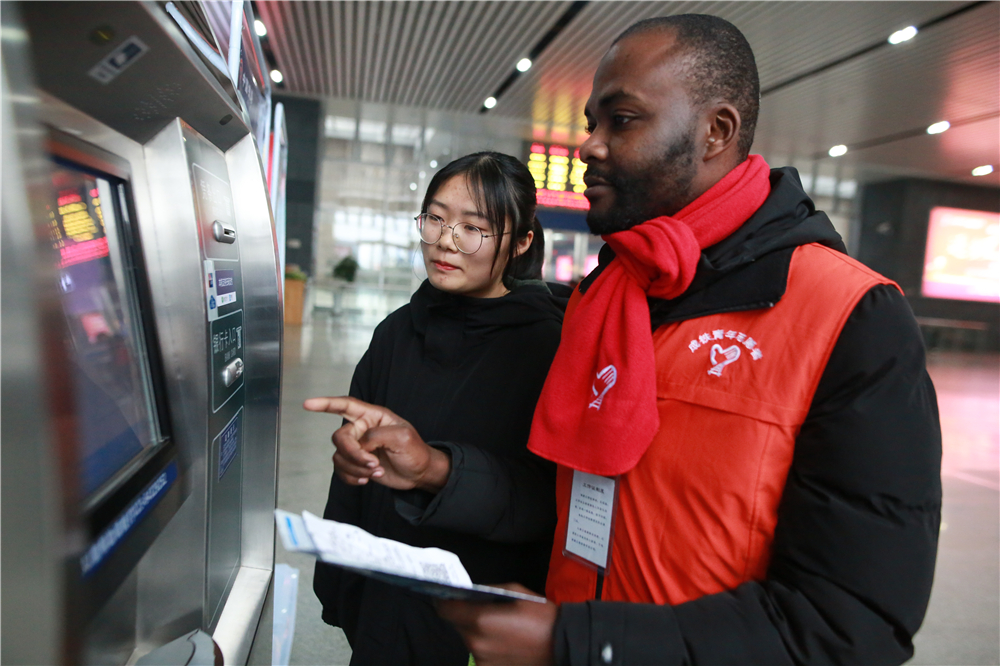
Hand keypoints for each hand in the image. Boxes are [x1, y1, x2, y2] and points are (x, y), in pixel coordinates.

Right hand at [303, 396, 450, 491]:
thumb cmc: (415, 450)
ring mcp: (358, 447)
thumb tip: (360, 444)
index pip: (345, 405)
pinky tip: (367, 479)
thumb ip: (376, 435)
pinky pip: (341, 470)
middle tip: (372, 463)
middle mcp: (362, 429)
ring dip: (356, 467)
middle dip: (353, 453)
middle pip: (340, 437)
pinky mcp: (356, 463)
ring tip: (377, 471)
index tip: (308, 404)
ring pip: (339, 456)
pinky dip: (352, 476)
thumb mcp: (402, 437)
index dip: (325, 404)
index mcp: (373, 416)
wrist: (419, 473)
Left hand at [437, 583, 557, 665]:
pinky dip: (487, 646)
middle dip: (464, 615)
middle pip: (457, 625)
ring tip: (499, 627)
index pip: (445, 609)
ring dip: (476, 632)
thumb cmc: (541, 615)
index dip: (443, 600)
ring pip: (468, 640)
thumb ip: (488, 591)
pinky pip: (480, 654)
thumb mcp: (516, 592)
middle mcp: (476, 642)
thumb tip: (470, 592)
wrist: (563, 645)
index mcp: (481, 620)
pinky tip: (504, 642)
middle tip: (481, 608)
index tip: (445, 595)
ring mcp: (482, 661)